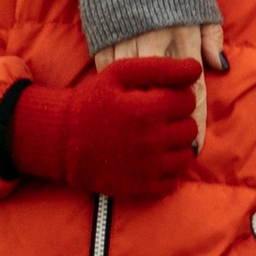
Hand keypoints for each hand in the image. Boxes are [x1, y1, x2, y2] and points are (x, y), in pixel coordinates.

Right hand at [6, 59, 201, 198]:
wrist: (61, 141)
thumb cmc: (91, 102)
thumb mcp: (119, 73)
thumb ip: (160, 67)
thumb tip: (195, 69)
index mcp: (147, 110)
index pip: (188, 100)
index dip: (176, 95)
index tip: (159, 97)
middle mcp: (151, 141)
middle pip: (190, 128)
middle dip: (177, 119)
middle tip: (155, 117)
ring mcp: (147, 168)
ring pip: (187, 155)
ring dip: (177, 145)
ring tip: (156, 137)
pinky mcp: (141, 188)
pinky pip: (174, 181)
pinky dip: (168, 170)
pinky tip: (151, 159)